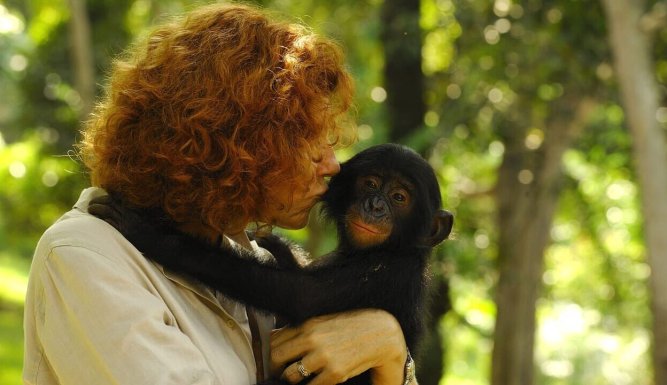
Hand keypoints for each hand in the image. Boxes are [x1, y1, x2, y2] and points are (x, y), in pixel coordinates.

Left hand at [270, 309, 407, 384]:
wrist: (380, 333)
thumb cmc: (350, 328)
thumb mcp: (324, 322)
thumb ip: (303, 330)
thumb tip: (277, 337)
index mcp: (308, 325)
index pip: (274, 340)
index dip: (270, 354)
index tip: (275, 362)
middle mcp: (312, 339)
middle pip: (276, 357)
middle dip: (275, 370)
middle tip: (281, 375)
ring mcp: (323, 356)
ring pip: (290, 375)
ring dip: (291, 381)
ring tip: (298, 381)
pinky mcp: (335, 372)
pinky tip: (316, 383)